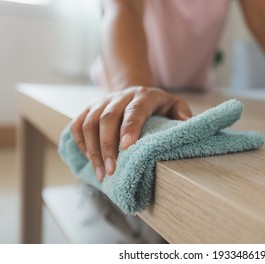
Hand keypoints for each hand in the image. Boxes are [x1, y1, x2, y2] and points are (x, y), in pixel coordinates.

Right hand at [70, 86, 191, 180]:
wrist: (135, 92)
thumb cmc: (157, 105)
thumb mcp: (174, 104)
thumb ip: (181, 111)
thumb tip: (186, 122)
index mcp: (143, 96)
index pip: (134, 110)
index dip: (129, 127)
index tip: (126, 147)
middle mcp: (120, 96)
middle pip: (107, 118)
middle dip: (107, 146)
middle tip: (111, 170)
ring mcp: (102, 101)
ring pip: (89, 123)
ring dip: (92, 149)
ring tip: (100, 173)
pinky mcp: (90, 108)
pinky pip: (78, 124)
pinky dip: (80, 142)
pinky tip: (88, 159)